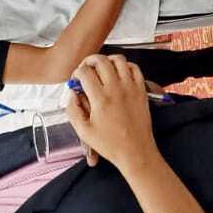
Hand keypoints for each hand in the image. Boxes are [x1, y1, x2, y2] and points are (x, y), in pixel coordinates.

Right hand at [66, 54, 156, 175]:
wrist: (136, 152)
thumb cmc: (112, 145)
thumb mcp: (84, 132)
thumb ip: (73, 110)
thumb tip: (71, 94)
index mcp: (100, 99)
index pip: (84, 72)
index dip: (77, 72)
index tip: (76, 79)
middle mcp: (116, 90)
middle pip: (100, 61)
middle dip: (89, 61)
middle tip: (86, 68)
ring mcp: (130, 88)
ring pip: (118, 60)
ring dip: (107, 60)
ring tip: (102, 68)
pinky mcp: (141, 90)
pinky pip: (134, 68)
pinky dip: (126, 66)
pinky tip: (119, 73)